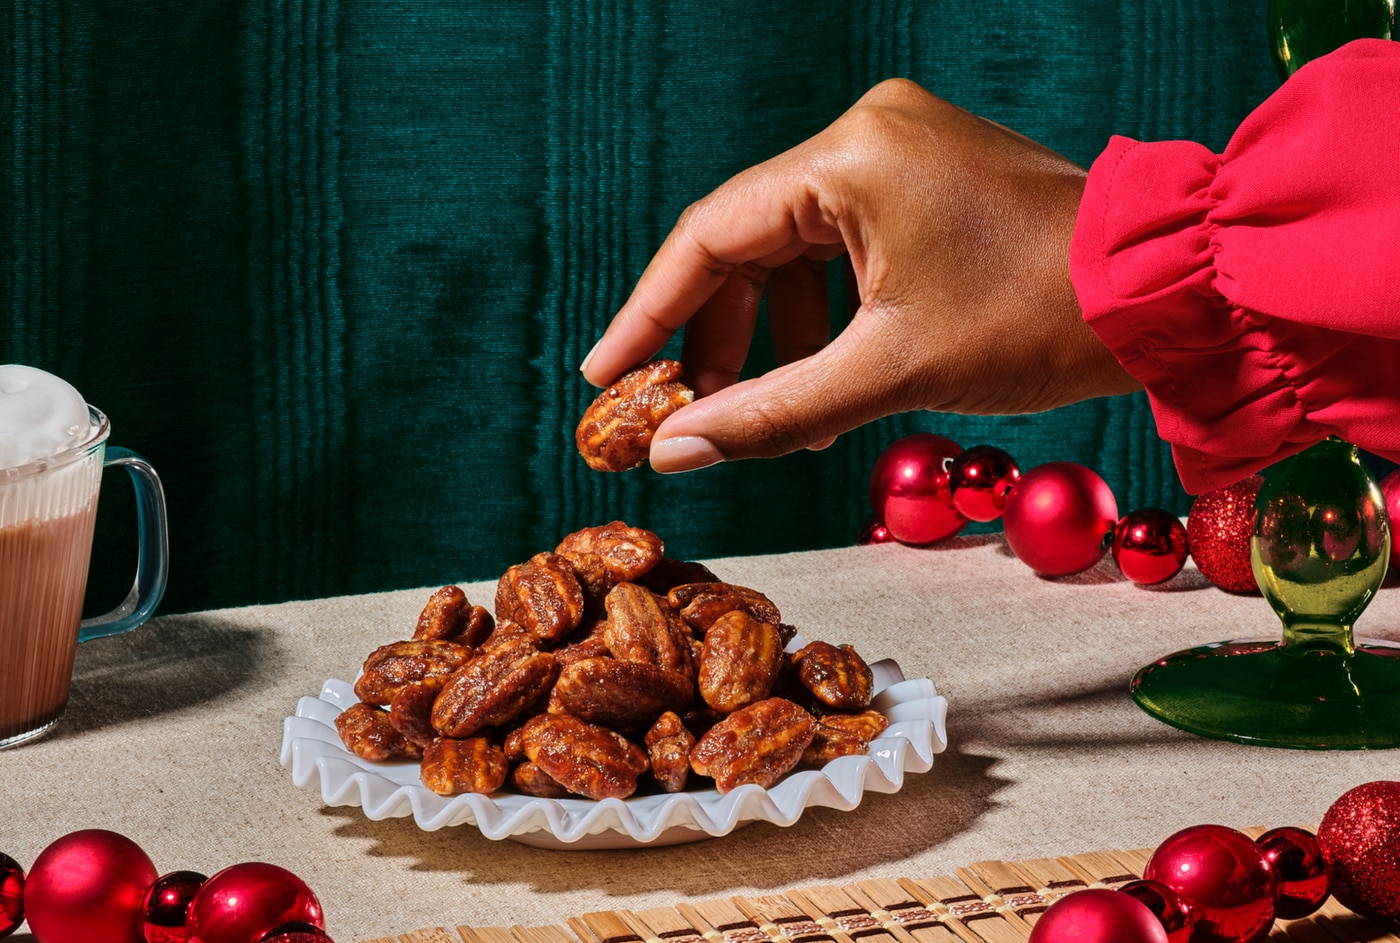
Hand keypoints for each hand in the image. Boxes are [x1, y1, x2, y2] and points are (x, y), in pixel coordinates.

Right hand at [580, 78, 1140, 472]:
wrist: (1170, 295)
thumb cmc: (1040, 322)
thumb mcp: (889, 374)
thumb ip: (769, 413)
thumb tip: (673, 452)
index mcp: (850, 158)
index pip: (709, 237)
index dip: (648, 315)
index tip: (605, 378)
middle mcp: (869, 133)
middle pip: (747, 241)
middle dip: (716, 336)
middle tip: (687, 415)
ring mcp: (903, 147)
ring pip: (794, 247)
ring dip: (772, 332)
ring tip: (769, 411)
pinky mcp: (929, 175)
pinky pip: (844, 242)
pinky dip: (823, 310)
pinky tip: (825, 373)